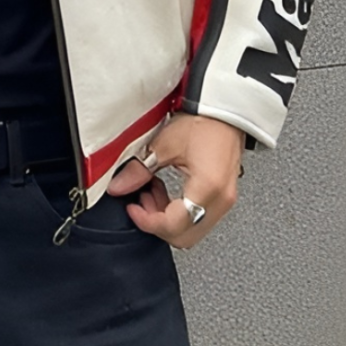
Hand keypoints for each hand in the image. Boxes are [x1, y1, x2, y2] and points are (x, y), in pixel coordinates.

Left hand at [106, 113, 243, 248]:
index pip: (173, 226)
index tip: (132, 209)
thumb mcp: (164, 144)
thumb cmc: (204, 120)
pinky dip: (180, 212)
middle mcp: (220, 199)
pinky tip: (168, 191)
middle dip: (157, 223)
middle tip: (142, 201)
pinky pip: (200, 217)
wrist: (225, 109)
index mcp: (206, 188)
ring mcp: (225, 200)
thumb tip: (120, 186)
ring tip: (153, 191)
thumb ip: (139, 170)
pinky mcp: (225, 195)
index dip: (147, 221)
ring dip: (168, 219)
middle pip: (184, 236)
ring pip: (192, 230)